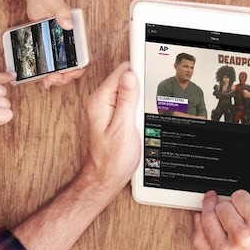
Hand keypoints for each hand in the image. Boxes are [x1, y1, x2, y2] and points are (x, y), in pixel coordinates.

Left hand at [25, 0, 85, 87]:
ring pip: (64, 70)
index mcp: (79, 36)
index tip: (64, 74)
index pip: (84, 59)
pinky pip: (53, 66)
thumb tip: (68, 25)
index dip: (77, 71)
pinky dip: (48, 74)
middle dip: (64, 78)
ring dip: (56, 79)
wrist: (38, 0)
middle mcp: (73, 45)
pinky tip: (40, 78)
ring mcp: (62, 49)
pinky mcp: (52, 50)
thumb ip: (62, 11)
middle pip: (74, 69)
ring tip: (45, 81)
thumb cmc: (49, 0)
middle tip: (50, 80)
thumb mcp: (55, 3)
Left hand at [77, 62, 140, 195]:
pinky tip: (137, 121)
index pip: (121, 72)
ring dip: (139, 100)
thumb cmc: (113, 160)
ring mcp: (105, 107)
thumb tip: (130, 75)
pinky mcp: (111, 114)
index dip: (138, 73)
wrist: (105, 177)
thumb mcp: (123, 128)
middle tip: (143, 108)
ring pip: (127, 90)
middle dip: (139, 88)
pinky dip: (136, 108)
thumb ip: (127, 100)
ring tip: (139, 118)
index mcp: (100, 101)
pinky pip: (127, 101)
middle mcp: (100, 101)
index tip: (149, 75)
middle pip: (125, 79)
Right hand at [191, 189, 249, 249]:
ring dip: (243, 202)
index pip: (207, 217)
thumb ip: (204, 244)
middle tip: (236, 216)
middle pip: (222, 205)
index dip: (207, 206)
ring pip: (239, 196)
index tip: (210, 199)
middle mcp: (241, 238)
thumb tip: (198, 218)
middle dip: (227, 208)